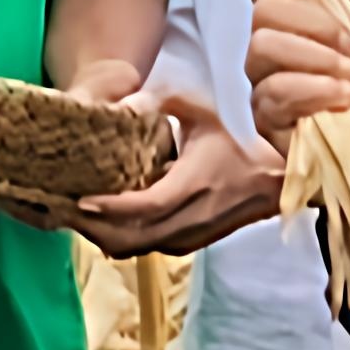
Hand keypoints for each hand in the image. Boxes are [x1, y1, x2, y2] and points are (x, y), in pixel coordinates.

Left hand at [75, 84, 283, 257]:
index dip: (114, 207)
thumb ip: (164, 102)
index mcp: (200, 179)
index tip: (81, 200)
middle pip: (141, 236)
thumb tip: (125, 104)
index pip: (151, 205)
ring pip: (149, 247)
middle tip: (62, 213)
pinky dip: (132, 241)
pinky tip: (108, 229)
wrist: (287, 169)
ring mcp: (203, 230)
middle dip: (98, 229)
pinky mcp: (204, 238)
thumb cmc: (244, 132)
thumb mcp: (204, 108)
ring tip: (76, 221)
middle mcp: (201, 213)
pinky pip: (161, 247)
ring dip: (111, 238)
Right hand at [239, 0, 349, 155]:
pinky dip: (314, 88)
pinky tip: (343, 97)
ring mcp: (262, 83)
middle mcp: (268, 48)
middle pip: (263, 11)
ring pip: (262, 46)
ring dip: (317, 57)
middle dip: (314, 23)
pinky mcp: (266, 120)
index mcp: (292, 21)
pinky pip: (274, 91)